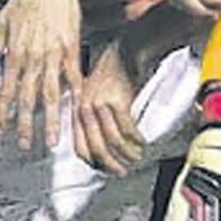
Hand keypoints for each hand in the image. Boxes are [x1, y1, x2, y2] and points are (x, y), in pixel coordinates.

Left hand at [0, 0, 82, 150]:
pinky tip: (77, 108)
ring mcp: (52, 55)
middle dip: (25, 124)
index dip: (2, 113)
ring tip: (52, 139)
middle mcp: (32, 58)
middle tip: (24, 144)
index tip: (0, 130)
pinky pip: (73, 76)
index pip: (5, 90)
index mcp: (14, 53)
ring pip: (49, 94)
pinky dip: (75, 93)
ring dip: (50, 119)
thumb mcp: (1, 22)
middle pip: (26, 98)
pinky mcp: (70, 48)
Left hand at [74, 42, 146, 174]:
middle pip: (97, 149)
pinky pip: (128, 129)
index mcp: (78, 110)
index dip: (93, 163)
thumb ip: (93, 117)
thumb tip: (103, 141)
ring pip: (113, 142)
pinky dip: (136, 140)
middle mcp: (86, 109)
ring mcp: (101, 105)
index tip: (104, 169)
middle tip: (122, 170)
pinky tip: (142, 142)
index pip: (79, 147)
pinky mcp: (118, 101)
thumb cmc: (111, 71)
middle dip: (111, 164)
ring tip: (135, 156)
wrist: (123, 49)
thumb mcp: (93, 95)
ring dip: (127, 154)